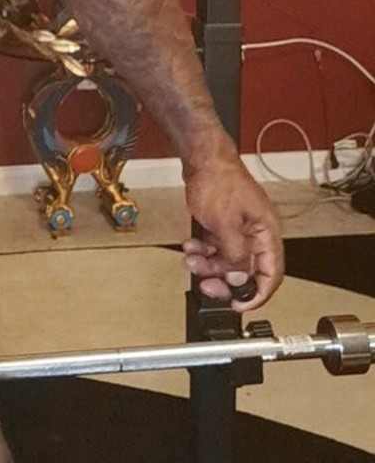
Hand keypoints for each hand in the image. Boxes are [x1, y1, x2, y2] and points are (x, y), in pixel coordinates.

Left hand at [181, 160, 283, 310]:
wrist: (202, 158)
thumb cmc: (218, 181)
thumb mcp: (225, 225)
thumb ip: (235, 256)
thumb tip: (241, 280)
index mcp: (266, 233)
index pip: (271, 274)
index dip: (257, 294)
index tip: (239, 304)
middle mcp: (256, 234)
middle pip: (246, 270)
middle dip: (224, 279)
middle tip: (206, 284)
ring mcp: (240, 229)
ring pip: (228, 260)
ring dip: (208, 265)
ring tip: (192, 259)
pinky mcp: (225, 225)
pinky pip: (217, 248)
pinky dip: (203, 251)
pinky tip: (191, 247)